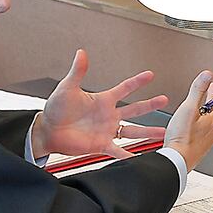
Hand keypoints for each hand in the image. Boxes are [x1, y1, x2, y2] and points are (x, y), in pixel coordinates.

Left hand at [31, 49, 168, 158]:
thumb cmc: (55, 109)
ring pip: (133, 131)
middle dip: (150, 105)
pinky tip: (141, 159)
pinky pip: (120, 151)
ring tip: (164, 133)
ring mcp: (107, 131)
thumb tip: (81, 53)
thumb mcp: (67, 88)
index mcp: (103, 100)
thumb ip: (77, 72)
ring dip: (149, 132)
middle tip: (164, 99)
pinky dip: (130, 156)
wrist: (47, 131)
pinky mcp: (102, 145)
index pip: (125, 88)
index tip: (150, 75)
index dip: (137, 81)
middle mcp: (109, 115)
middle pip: (135, 109)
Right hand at [163, 70, 212, 168]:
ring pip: (210, 123)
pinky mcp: (199, 148)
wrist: (176, 161)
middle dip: (212, 101)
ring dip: (206, 113)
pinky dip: (200, 125)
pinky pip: (203, 133)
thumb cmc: (182, 138)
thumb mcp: (188, 108)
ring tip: (200, 107)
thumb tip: (207, 75)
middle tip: (209, 92)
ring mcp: (208, 141)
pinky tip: (192, 127)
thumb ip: (198, 90)